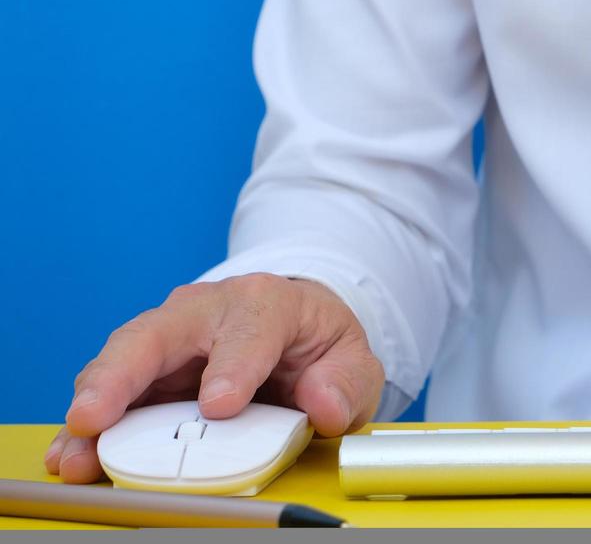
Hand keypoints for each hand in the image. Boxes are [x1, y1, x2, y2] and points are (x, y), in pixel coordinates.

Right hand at [44, 273, 383, 482]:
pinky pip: (110, 394)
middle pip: (157, 335)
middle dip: (122, 376)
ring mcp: (169, 338)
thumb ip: (345, 383)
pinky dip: (89, 428)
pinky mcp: (145, 370)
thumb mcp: (350, 359)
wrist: (294, 329)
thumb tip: (324, 405)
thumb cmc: (316, 343)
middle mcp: (207, 312)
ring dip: (93, 409)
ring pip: (120, 364)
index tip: (219, 405)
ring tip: (76, 451)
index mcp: (267, 303)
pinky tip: (71, 454)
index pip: (250, 330)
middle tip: (96, 416)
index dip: (234, 366)